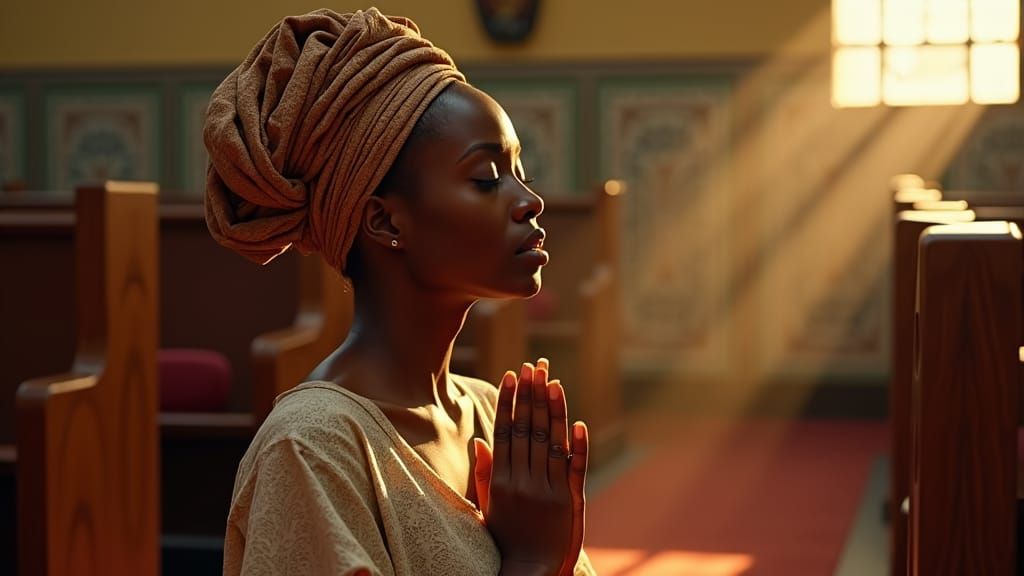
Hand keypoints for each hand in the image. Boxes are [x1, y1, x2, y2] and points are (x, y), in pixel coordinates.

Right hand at [474, 359, 588, 575]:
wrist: (528, 571)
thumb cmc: (505, 537)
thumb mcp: (487, 504)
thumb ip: (483, 472)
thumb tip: (479, 439)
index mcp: (499, 480)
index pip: (504, 431)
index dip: (508, 401)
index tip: (510, 375)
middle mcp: (521, 482)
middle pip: (526, 429)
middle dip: (530, 395)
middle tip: (533, 366)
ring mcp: (545, 491)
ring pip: (549, 442)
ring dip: (551, 409)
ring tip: (551, 380)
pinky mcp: (567, 502)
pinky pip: (573, 467)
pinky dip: (575, 443)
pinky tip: (576, 421)